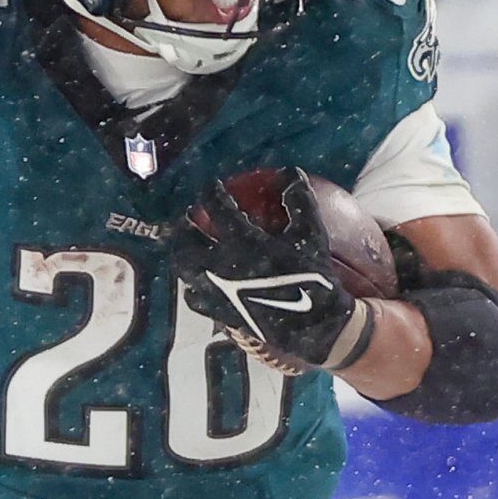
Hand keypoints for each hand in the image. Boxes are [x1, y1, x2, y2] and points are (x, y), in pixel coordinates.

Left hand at [171, 191, 369, 371]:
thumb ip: (299, 201)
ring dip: (182, 253)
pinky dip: (192, 287)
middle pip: (186, 239)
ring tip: (189, 246)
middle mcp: (222, 264)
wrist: (315, 324)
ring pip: (184, 268)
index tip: (213, 187)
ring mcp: (217, 291)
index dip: (211, 192)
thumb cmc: (314, 277)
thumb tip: (291, 173)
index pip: (216, 206)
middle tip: (190, 217)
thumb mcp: (312, 234)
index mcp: (243, 241)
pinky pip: (193, 298)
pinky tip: (199, 282)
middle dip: (185, 224)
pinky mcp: (219, 312)